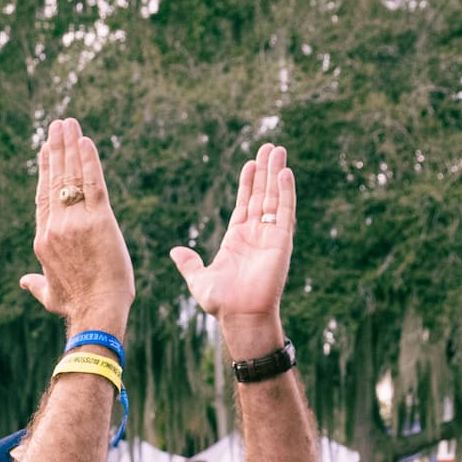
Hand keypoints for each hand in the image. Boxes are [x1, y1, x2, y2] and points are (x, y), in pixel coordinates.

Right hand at [18, 118, 134, 335]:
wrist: (96, 312)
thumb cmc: (75, 304)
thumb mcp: (50, 293)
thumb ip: (36, 284)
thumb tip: (23, 281)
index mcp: (43, 239)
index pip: (43, 197)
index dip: (45, 170)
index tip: (46, 149)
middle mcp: (56, 227)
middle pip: (55, 180)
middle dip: (56, 149)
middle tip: (57, 125)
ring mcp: (76, 222)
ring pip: (72, 177)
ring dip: (70, 147)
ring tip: (69, 123)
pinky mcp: (99, 221)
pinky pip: (93, 184)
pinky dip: (89, 161)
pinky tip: (86, 141)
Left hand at [168, 143, 293, 338]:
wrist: (239, 316)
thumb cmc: (221, 302)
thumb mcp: (199, 279)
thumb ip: (189, 264)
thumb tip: (176, 251)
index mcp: (237, 239)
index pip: (245, 203)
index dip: (248, 183)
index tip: (251, 162)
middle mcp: (256, 234)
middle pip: (262, 195)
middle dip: (265, 171)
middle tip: (270, 146)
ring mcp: (270, 236)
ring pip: (274, 198)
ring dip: (276, 174)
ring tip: (279, 150)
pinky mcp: (281, 242)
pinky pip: (285, 212)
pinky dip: (286, 192)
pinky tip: (285, 172)